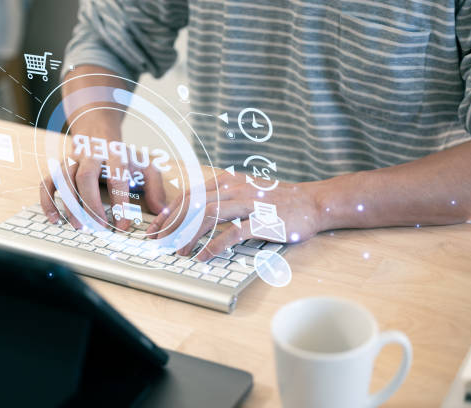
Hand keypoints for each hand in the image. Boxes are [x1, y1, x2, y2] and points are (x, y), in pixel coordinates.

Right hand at [39, 132, 166, 229]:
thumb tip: (161, 211)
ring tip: (80, 226)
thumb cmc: (122, 155)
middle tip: (99, 227)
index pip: (117, 176)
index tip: (122, 224)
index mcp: (113, 154)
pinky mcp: (58, 168)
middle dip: (91, 204)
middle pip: (85, 177)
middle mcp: (90, 156)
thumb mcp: (144, 165)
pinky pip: (47, 183)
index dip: (120, 202)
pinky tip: (55, 219)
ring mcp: (71, 161)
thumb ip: (155, 187)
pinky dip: (48, 202)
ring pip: (63, 180)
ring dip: (69, 205)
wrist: (97, 130)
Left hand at [146, 171, 322, 260]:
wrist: (313, 202)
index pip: (191, 194)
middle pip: (194, 205)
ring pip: (208, 216)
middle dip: (171, 224)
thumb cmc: (279, 200)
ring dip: (188, 235)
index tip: (157, 227)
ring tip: (177, 251)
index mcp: (228, 181)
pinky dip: (214, 246)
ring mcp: (249, 204)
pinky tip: (203, 257)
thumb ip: (224, 197)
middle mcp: (235, 188)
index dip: (170, 212)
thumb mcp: (247, 191)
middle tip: (158, 241)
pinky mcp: (262, 221)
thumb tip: (197, 211)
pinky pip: (232, 234)